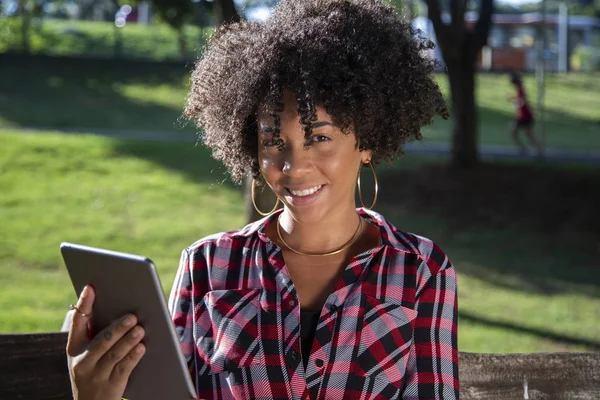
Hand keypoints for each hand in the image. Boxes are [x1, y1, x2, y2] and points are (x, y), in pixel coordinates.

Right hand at [66, 285, 145, 399]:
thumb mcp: (86, 355)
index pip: (77, 322)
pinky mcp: (110, 386)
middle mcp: (82, 362)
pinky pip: (124, 368)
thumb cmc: (93, 371)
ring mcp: (95, 375)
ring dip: (128, 340)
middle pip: (101, 340)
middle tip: (132, 316)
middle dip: (117, 327)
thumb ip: (95, 334)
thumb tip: (114, 304)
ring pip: (114, 354)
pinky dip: (133, 356)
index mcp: (74, 348)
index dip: (84, 304)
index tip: (91, 287)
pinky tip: (142, 347)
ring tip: (140, 329)